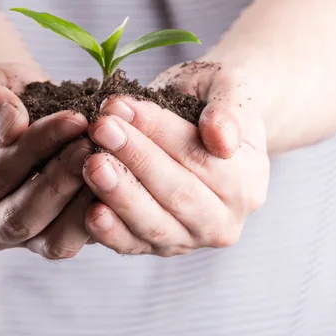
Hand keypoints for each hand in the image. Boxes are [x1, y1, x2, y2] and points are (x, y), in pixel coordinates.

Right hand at [0, 62, 93, 258]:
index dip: (38, 147)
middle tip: (96, 145)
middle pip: (24, 218)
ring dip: (86, 202)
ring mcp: (27, 239)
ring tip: (111, 161)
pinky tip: (123, 179)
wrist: (17, 111)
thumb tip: (9, 128)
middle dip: (64, 179)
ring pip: (56, 240)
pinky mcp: (61, 237)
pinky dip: (105, 215)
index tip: (75, 119)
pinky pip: (83, 238)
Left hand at [81, 61, 268, 256]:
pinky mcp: (160, 247)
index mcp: (247, 183)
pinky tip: (89, 211)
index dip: (157, 132)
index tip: (119, 106)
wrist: (204, 125)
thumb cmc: (212, 101)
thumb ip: (232, 110)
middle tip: (99, 129)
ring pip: (153, 224)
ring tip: (90, 163)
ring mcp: (191, 239)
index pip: (199, 158)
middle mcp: (224, 220)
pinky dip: (111, 231)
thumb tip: (222, 140)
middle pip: (177, 194)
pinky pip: (134, 244)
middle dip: (134, 159)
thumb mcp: (232, 88)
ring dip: (119, 194)